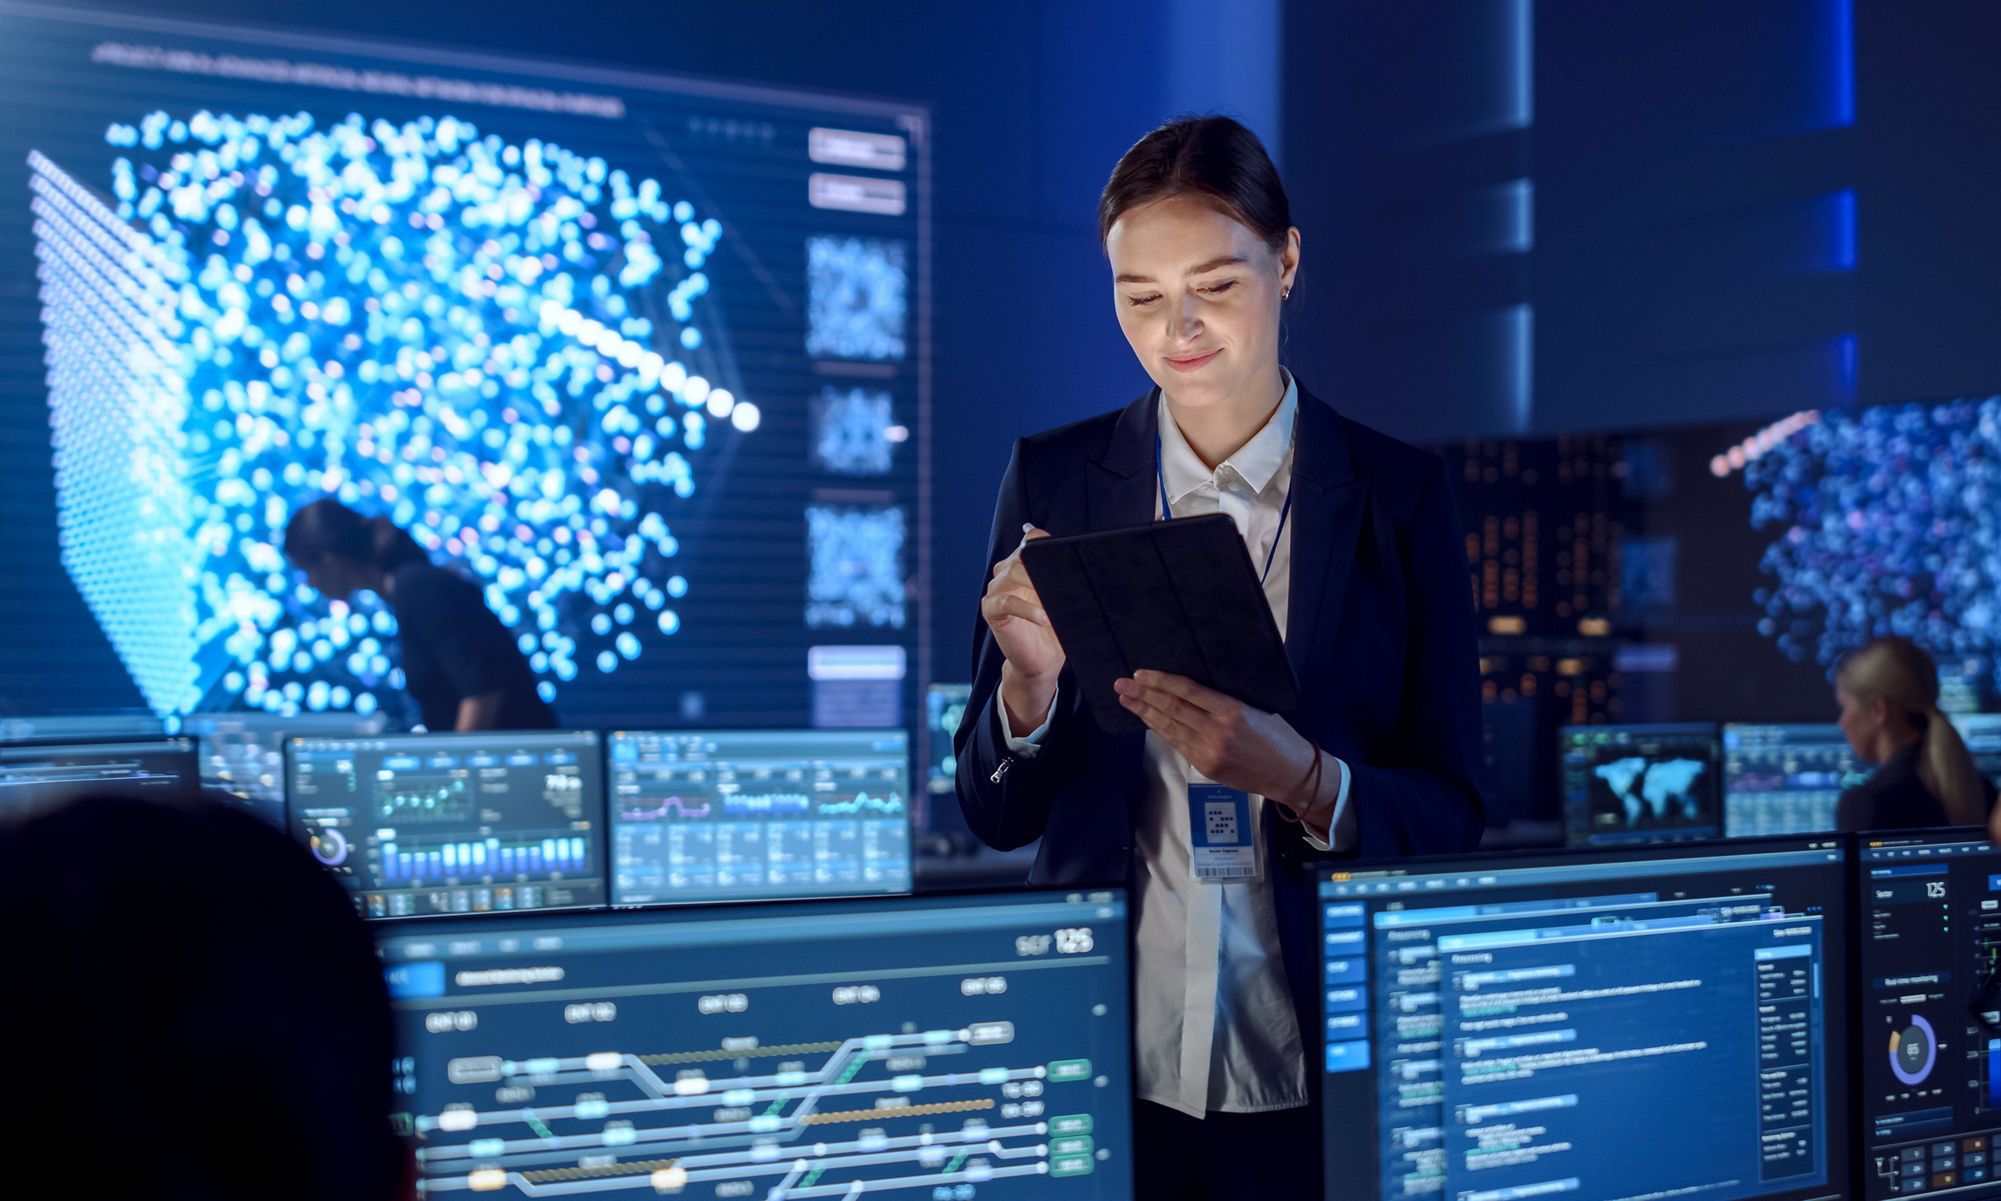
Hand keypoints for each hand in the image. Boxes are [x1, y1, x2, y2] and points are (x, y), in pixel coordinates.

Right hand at [981, 526, 1064, 728]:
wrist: (1041, 662)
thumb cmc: (1053, 632)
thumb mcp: (1064, 604)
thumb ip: (1067, 585)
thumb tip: (1086, 573)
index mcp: (1024, 567)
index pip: (1030, 541)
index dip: (1044, 542)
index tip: (1064, 552)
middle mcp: (1007, 574)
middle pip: (1021, 555)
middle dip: (1042, 565)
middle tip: (1064, 580)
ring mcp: (997, 591)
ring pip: (1012, 572)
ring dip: (1035, 583)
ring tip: (1053, 601)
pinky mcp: (991, 610)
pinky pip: (1006, 603)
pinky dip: (1027, 610)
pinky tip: (1043, 619)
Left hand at [1114, 670, 1326, 815]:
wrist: (1291, 774)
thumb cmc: (1278, 735)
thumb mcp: (1256, 708)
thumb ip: (1223, 701)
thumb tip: (1190, 688)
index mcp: (1231, 710)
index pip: (1187, 691)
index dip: (1160, 682)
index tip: (1140, 674)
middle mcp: (1216, 731)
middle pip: (1171, 708)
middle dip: (1143, 696)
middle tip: (1121, 684)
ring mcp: (1208, 751)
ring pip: (1169, 727)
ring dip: (1145, 713)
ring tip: (1126, 700)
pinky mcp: (1204, 766)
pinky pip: (1177, 743)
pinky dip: (1161, 729)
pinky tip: (1148, 719)